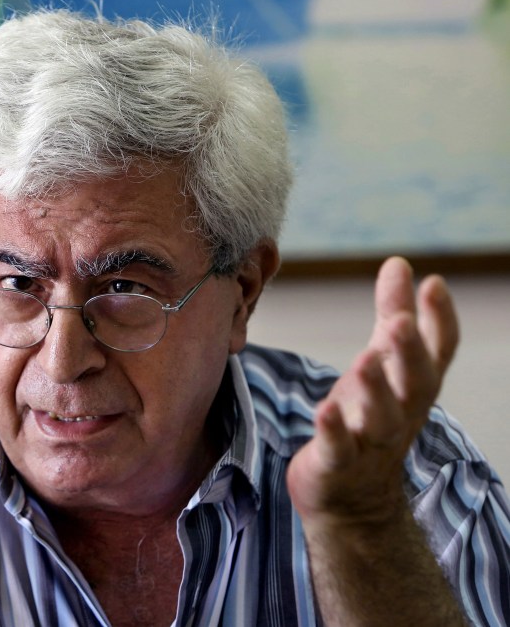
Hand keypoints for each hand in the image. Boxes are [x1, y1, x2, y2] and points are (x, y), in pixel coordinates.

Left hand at [286, 256, 459, 529]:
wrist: (352, 499)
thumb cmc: (369, 419)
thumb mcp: (383, 363)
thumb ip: (393, 314)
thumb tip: (400, 263)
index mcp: (412, 387)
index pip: (438, 352)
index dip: (439, 320)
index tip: (433, 283)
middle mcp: (400, 414)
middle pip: (415, 384)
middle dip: (409, 353)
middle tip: (398, 322)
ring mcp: (370, 443)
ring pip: (380, 418)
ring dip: (375, 390)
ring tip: (365, 360)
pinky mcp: (337, 464)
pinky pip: (338, 449)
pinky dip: (333, 431)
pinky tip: (323, 409)